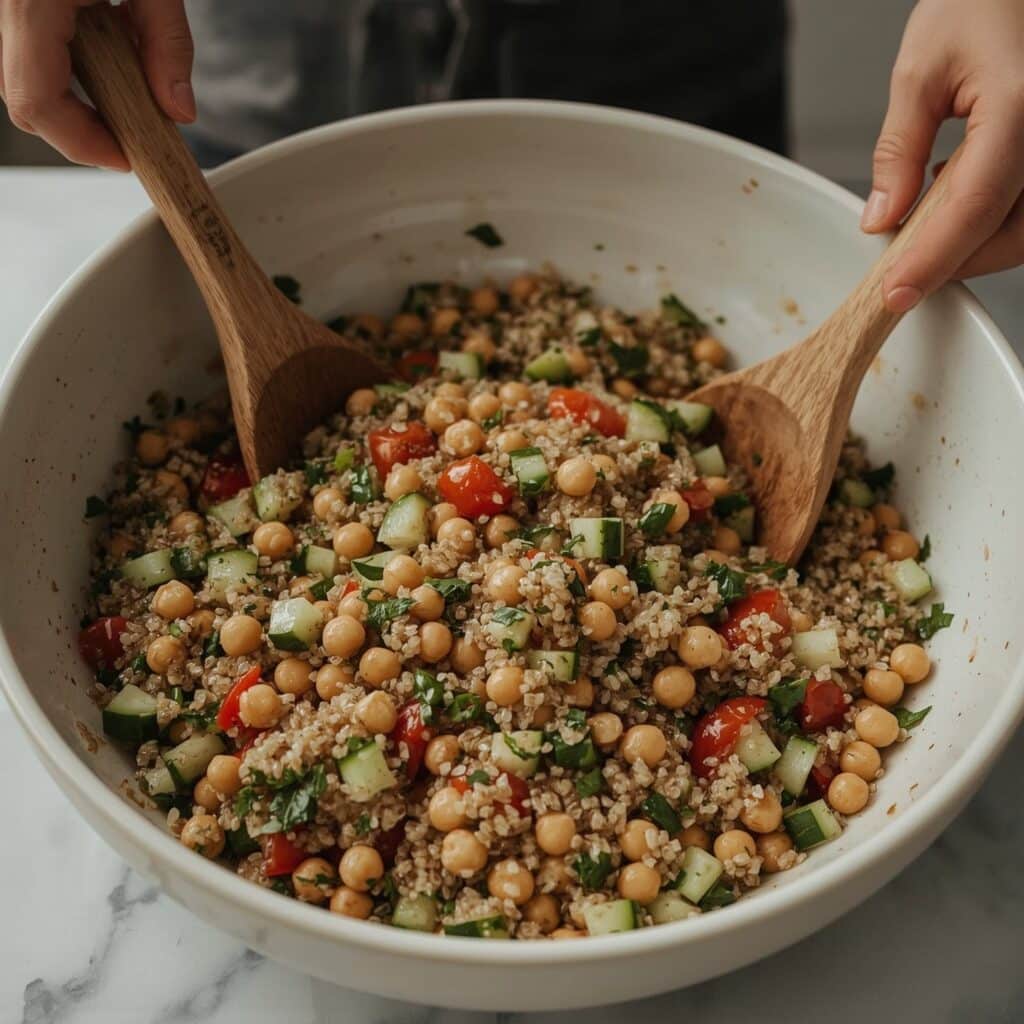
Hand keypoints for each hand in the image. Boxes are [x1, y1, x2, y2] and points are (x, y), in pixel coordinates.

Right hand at [0, 0, 192, 169]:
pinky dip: (72, 67)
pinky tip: (112, 50)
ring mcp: (8, 5)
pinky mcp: (20, 2)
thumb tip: (179, 111)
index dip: (81, 143)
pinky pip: (32, 50)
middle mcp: (7, 4)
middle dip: (79, 131)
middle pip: (25, 98)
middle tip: (129, 140)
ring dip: (76, 100)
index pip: (36, 100)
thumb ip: (169, 43)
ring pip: (24, 77)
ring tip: (127, 93)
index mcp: (29, 0)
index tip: (125, 158)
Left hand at [862, 0, 1023, 310]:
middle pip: (1010, 233)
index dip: (931, 260)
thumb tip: (881, 220)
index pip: (974, 207)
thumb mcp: (922, 68)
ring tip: (923, 221)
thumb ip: (898, 151)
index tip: (893, 295)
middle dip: (951, 261)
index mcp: (1022, 108)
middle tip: (897, 270)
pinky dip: (992, 220)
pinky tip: (956, 194)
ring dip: (972, 244)